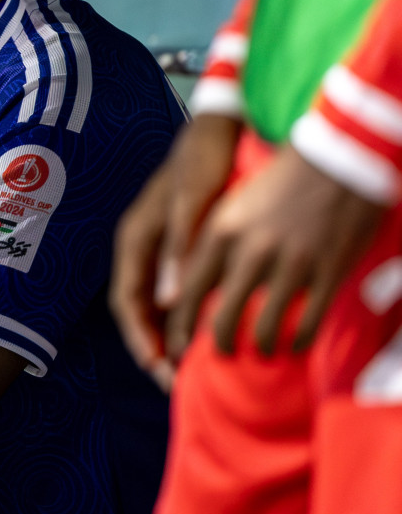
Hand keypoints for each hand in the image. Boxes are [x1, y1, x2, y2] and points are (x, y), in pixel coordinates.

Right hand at [110, 113, 239, 389]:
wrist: (218, 126)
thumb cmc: (202, 160)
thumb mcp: (191, 202)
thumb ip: (179, 249)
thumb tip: (166, 303)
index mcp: (134, 237)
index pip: (127, 301)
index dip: (141, 338)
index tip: (160, 368)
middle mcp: (141, 246)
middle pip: (139, 309)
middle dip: (153, 347)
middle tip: (176, 382)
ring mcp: (159, 246)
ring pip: (156, 302)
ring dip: (170, 334)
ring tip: (191, 366)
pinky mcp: (179, 244)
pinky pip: (174, 289)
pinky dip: (185, 314)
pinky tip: (207, 329)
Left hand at [166, 144, 387, 357]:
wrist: (336, 157)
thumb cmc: (281, 181)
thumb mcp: (235, 208)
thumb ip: (216, 246)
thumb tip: (195, 288)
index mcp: (221, 232)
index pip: (188, 291)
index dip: (181, 326)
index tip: (178, 345)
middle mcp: (249, 251)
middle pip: (221, 319)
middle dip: (218, 346)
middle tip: (222, 356)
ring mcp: (290, 264)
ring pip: (265, 329)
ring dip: (262, 348)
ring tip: (264, 352)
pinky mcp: (327, 272)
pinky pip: (308, 323)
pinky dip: (300, 341)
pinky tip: (297, 344)